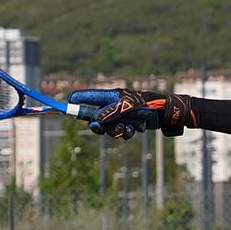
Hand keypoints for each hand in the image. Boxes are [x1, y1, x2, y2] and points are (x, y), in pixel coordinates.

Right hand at [67, 89, 195, 138]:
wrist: (165, 113)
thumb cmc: (147, 104)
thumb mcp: (127, 107)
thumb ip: (110, 113)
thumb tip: (95, 121)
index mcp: (111, 96)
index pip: (89, 97)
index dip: (77, 101)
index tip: (66, 104)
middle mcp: (113, 105)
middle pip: (95, 117)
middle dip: (98, 125)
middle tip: (100, 129)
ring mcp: (120, 116)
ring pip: (108, 128)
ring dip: (116, 131)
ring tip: (127, 129)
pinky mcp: (127, 124)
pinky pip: (119, 132)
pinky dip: (126, 133)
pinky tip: (135, 130)